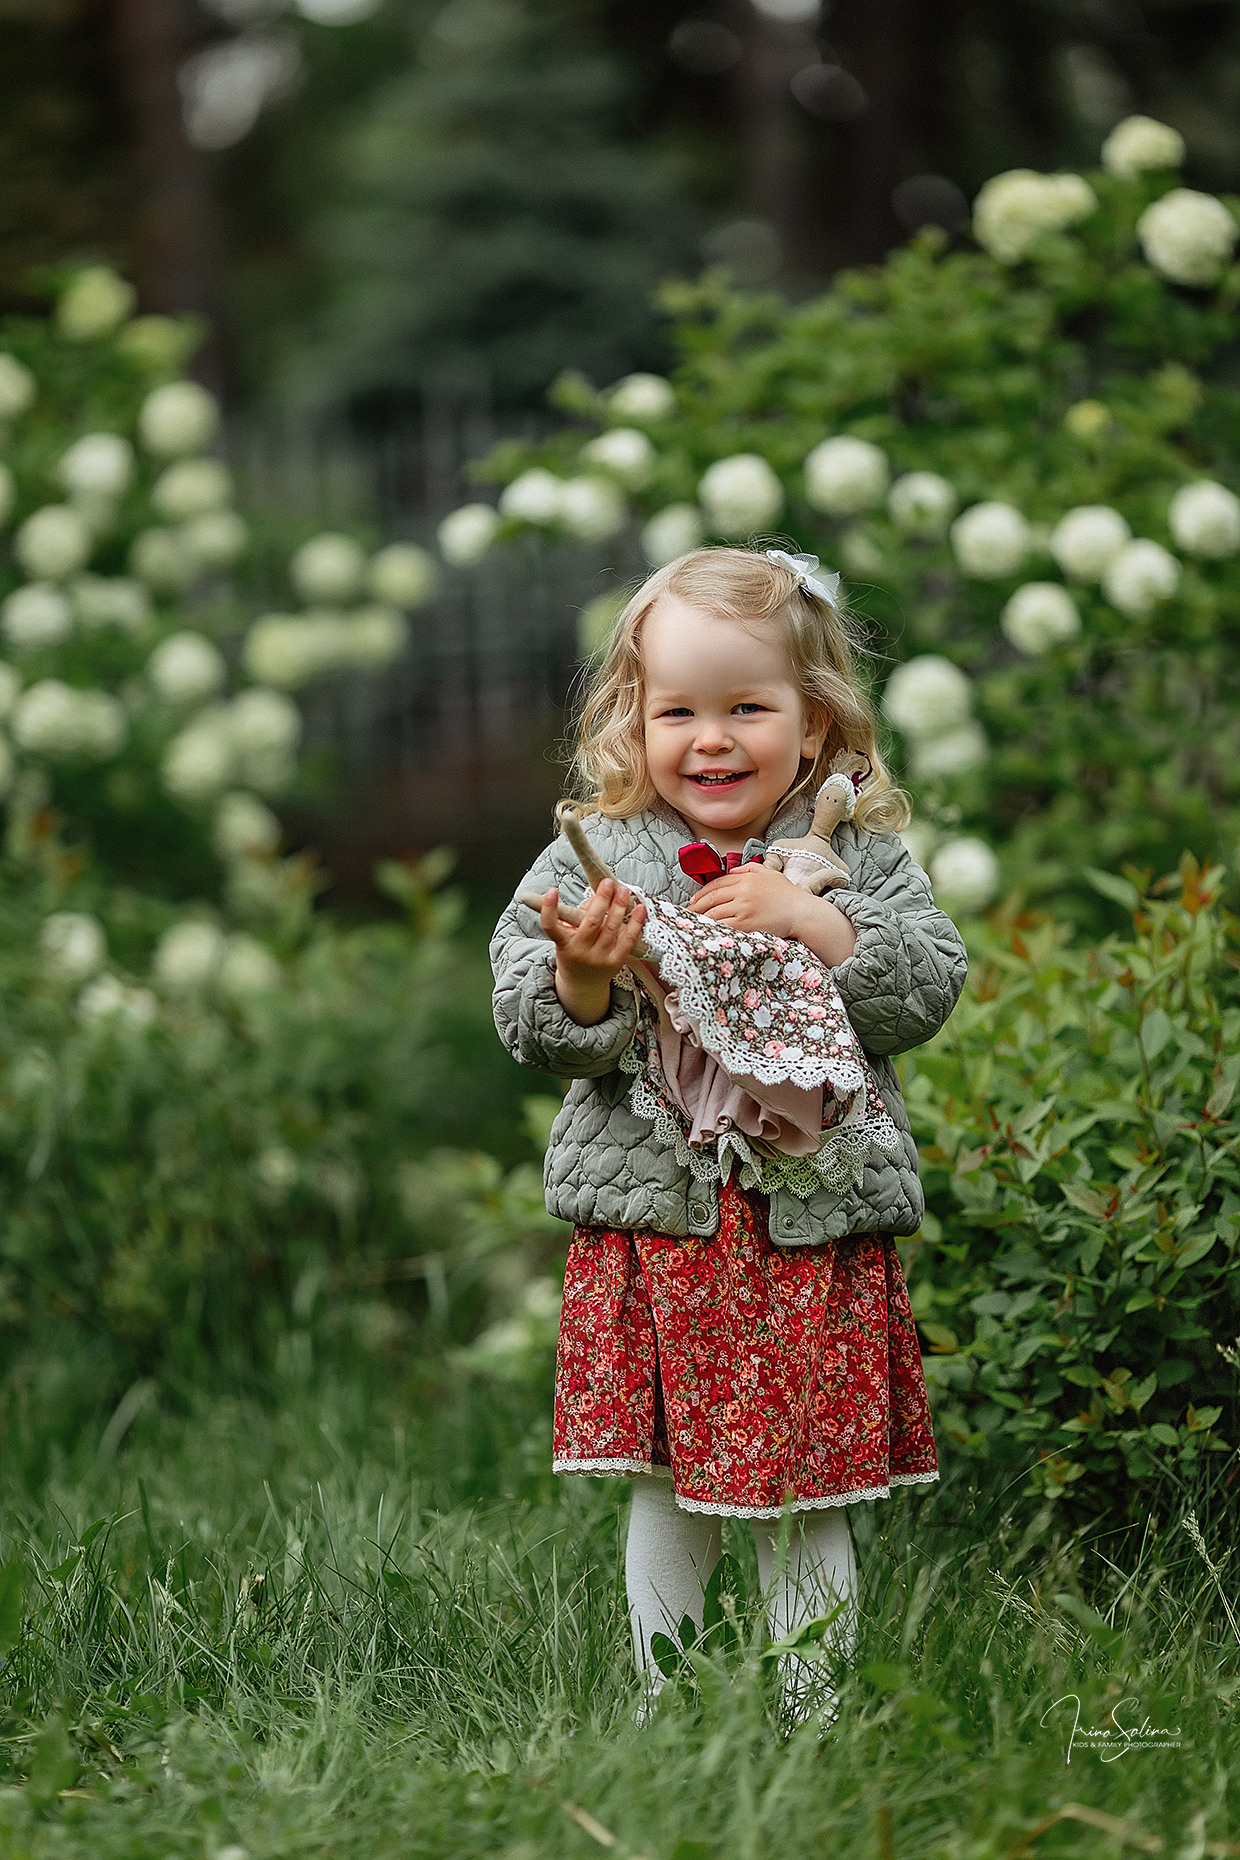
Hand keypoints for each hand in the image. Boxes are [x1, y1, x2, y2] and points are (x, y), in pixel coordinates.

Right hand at [540, 877, 646, 1025]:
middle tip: (608, 882)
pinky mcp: (615, 962)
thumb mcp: (568, 936)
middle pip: (591, 923)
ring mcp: (599, 958)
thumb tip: (599, 896)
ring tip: (624, 891)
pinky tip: (640, 908)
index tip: (552, 890)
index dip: (549, 908)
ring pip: (611, 928)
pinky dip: (635, 923)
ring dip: (620, 906)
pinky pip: (627, 939)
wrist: (582, 985)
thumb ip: (579, 915)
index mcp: (564, 944)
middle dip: (601, 900)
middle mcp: (580, 952)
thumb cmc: (574, 953)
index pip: (551, 926)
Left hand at [687, 862, 856, 965]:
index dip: (702, 892)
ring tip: (693, 925)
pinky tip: (706, 932)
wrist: (803, 913)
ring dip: (701, 919)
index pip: (717, 884)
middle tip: (686, 914)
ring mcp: (744, 908)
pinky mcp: (747, 924)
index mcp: (746, 879)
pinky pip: (724, 926)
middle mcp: (743, 892)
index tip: (693, 900)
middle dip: (696, 906)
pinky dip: (713, 929)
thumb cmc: (788, 896)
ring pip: (715, 913)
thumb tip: (734, 871)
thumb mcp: (770, 874)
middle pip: (712, 899)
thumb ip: (751, 869)